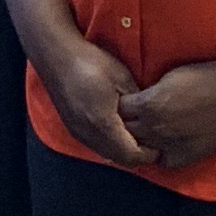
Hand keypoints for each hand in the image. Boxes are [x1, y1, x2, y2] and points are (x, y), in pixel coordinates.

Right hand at [26, 32, 153, 166]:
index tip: (160, 144)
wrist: (56, 56)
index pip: (131, 156)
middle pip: (119, 160)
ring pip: (107, 154)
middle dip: (137, 155)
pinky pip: (96, 146)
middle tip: (151, 142)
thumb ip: (138, 103)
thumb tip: (151, 118)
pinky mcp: (73, 128)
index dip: (149, 154)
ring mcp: (79, 133)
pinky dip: (110, 145)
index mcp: (104, 124)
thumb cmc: (91, 63)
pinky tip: (117, 129)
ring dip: (122, 151)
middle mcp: (89, 135)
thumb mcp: (122, 78)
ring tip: (136, 135)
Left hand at [117, 59, 215, 172]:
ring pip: (141, 149)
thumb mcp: (170, 77)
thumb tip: (136, 99)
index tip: (123, 103)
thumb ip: (149, 92)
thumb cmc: (207, 77)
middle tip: (130, 120)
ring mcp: (170, 145)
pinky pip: (163, 161)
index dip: (119, 106)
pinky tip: (162, 145)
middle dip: (124, 125)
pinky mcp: (187, 157)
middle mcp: (155, 128)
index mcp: (149, 104)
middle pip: (125, 132)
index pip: (118, 110)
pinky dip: (159, 154)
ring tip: (144, 132)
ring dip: (140, 141)